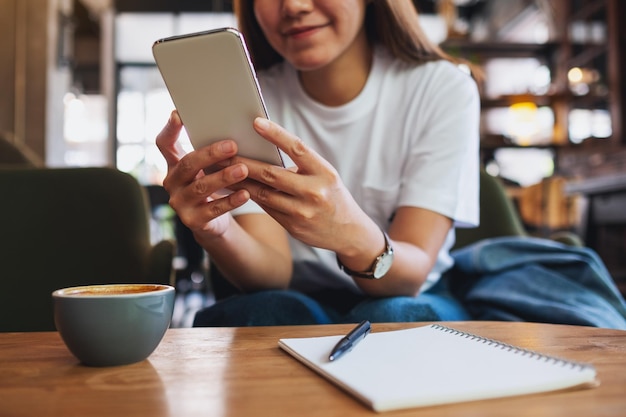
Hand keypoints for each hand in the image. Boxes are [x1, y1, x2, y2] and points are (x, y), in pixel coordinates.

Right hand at [155, 111, 251, 236]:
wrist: (213, 222)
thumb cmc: (212, 186)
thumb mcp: (207, 169)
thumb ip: (211, 153)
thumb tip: (234, 128)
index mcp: (174, 164)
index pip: (165, 143)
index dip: (170, 129)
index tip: (178, 114)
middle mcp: (172, 182)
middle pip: (188, 164)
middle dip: (210, 154)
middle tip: (232, 145)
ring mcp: (180, 203)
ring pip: (201, 187)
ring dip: (223, 177)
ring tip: (243, 169)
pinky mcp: (192, 221)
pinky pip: (213, 210)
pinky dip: (230, 201)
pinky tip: (245, 194)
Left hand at [228, 117, 377, 252]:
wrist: (348, 231)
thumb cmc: (332, 195)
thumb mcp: (325, 175)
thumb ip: (300, 165)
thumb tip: (264, 152)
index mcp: (324, 172)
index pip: (298, 149)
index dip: (276, 135)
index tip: (256, 122)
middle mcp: (314, 192)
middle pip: (272, 174)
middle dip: (244, 163)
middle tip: (222, 152)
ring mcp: (303, 212)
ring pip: (263, 194)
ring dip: (240, 182)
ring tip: (221, 171)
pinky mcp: (293, 226)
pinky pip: (266, 208)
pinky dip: (248, 196)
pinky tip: (234, 188)